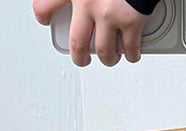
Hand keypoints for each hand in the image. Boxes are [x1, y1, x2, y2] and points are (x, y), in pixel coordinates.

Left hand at [33, 0, 148, 66]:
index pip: (44, 5)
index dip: (44, 16)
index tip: (47, 20)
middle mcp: (86, 2)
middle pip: (77, 43)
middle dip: (80, 57)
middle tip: (82, 58)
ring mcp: (109, 14)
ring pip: (105, 51)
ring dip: (108, 59)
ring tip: (111, 57)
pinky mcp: (131, 21)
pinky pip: (130, 48)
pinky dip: (131, 55)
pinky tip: (131, 53)